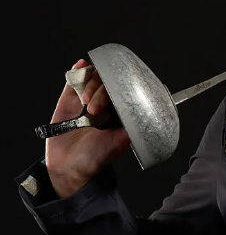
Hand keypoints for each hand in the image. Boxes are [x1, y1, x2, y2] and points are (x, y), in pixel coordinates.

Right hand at [44, 59, 130, 197]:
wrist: (68, 169)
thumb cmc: (96, 158)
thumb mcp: (120, 143)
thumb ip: (132, 128)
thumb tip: (148, 116)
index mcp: (119, 111)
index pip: (124, 90)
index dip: (121, 87)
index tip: (118, 89)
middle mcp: (105, 104)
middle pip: (107, 82)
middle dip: (102, 91)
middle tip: (94, 109)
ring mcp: (85, 101)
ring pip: (92, 80)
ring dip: (90, 85)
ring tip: (85, 102)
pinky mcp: (68, 102)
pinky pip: (72, 83)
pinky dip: (77, 72)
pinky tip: (80, 65)